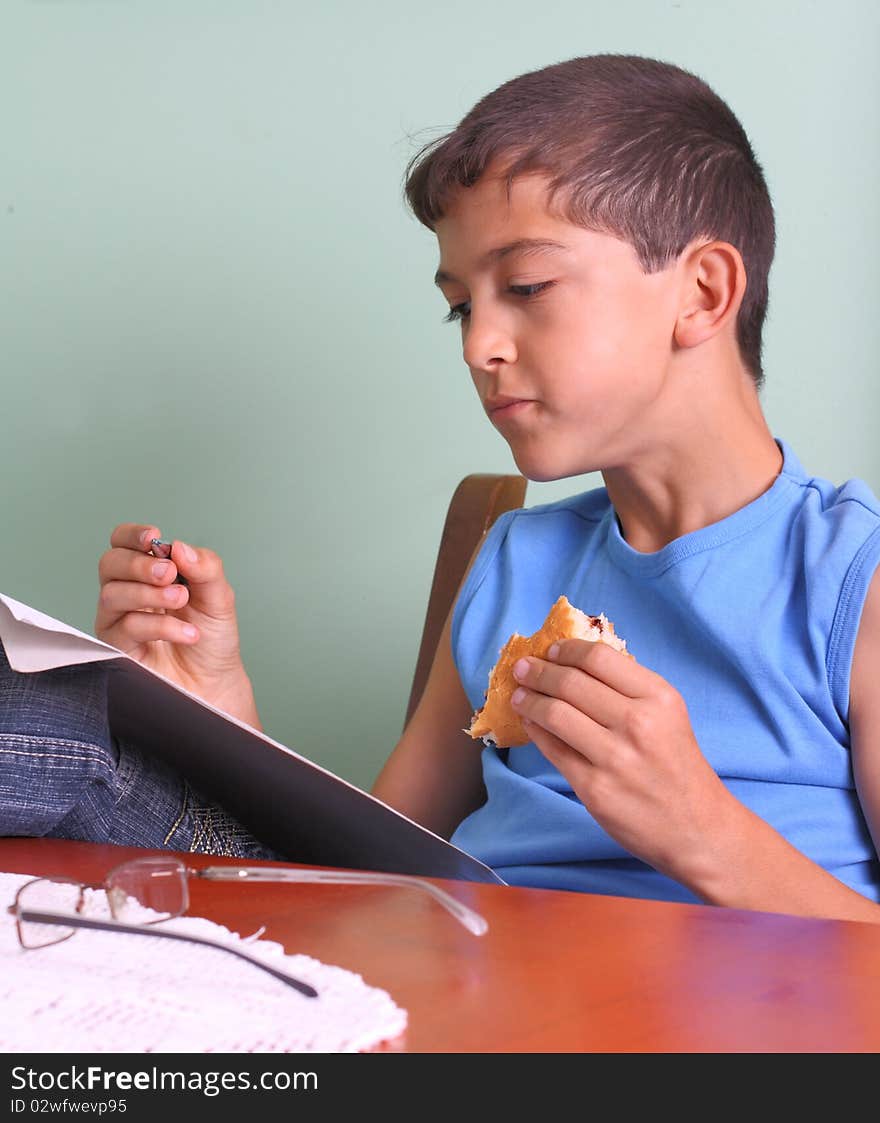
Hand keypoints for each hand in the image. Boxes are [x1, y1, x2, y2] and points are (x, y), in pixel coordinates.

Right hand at [95, 523, 260, 726]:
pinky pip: (126, 627)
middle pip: (110, 564)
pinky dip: (160, 627)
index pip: (124, 544)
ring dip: (148, 594)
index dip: (131, 535)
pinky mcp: (118, 649)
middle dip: (139, 564)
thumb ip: (205, 569)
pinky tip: (186, 633)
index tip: (153, 537)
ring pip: (111, 595)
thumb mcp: (219, 597)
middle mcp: (129, 593)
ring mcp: (119, 621)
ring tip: (182, 600)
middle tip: (169, 574)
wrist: (215, 683)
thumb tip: (179, 546)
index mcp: (150, 574)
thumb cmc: (212, 639)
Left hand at [509, 639, 731, 882]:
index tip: (550, 650)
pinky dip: (535, 730)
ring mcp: (614, 757)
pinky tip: (529, 722)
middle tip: (522, 668)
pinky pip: (552, 749)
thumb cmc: (678, 767)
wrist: (697, 829)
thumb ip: (629, 689)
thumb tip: (575, 664)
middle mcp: (638, 723)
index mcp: (659, 698)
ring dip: (529, 699)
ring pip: (555, 713)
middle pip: (571, 682)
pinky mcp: (594, 788)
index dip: (566, 650)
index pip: (598, 658)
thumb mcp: (668, 715)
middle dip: (538, 671)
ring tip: (518, 694)